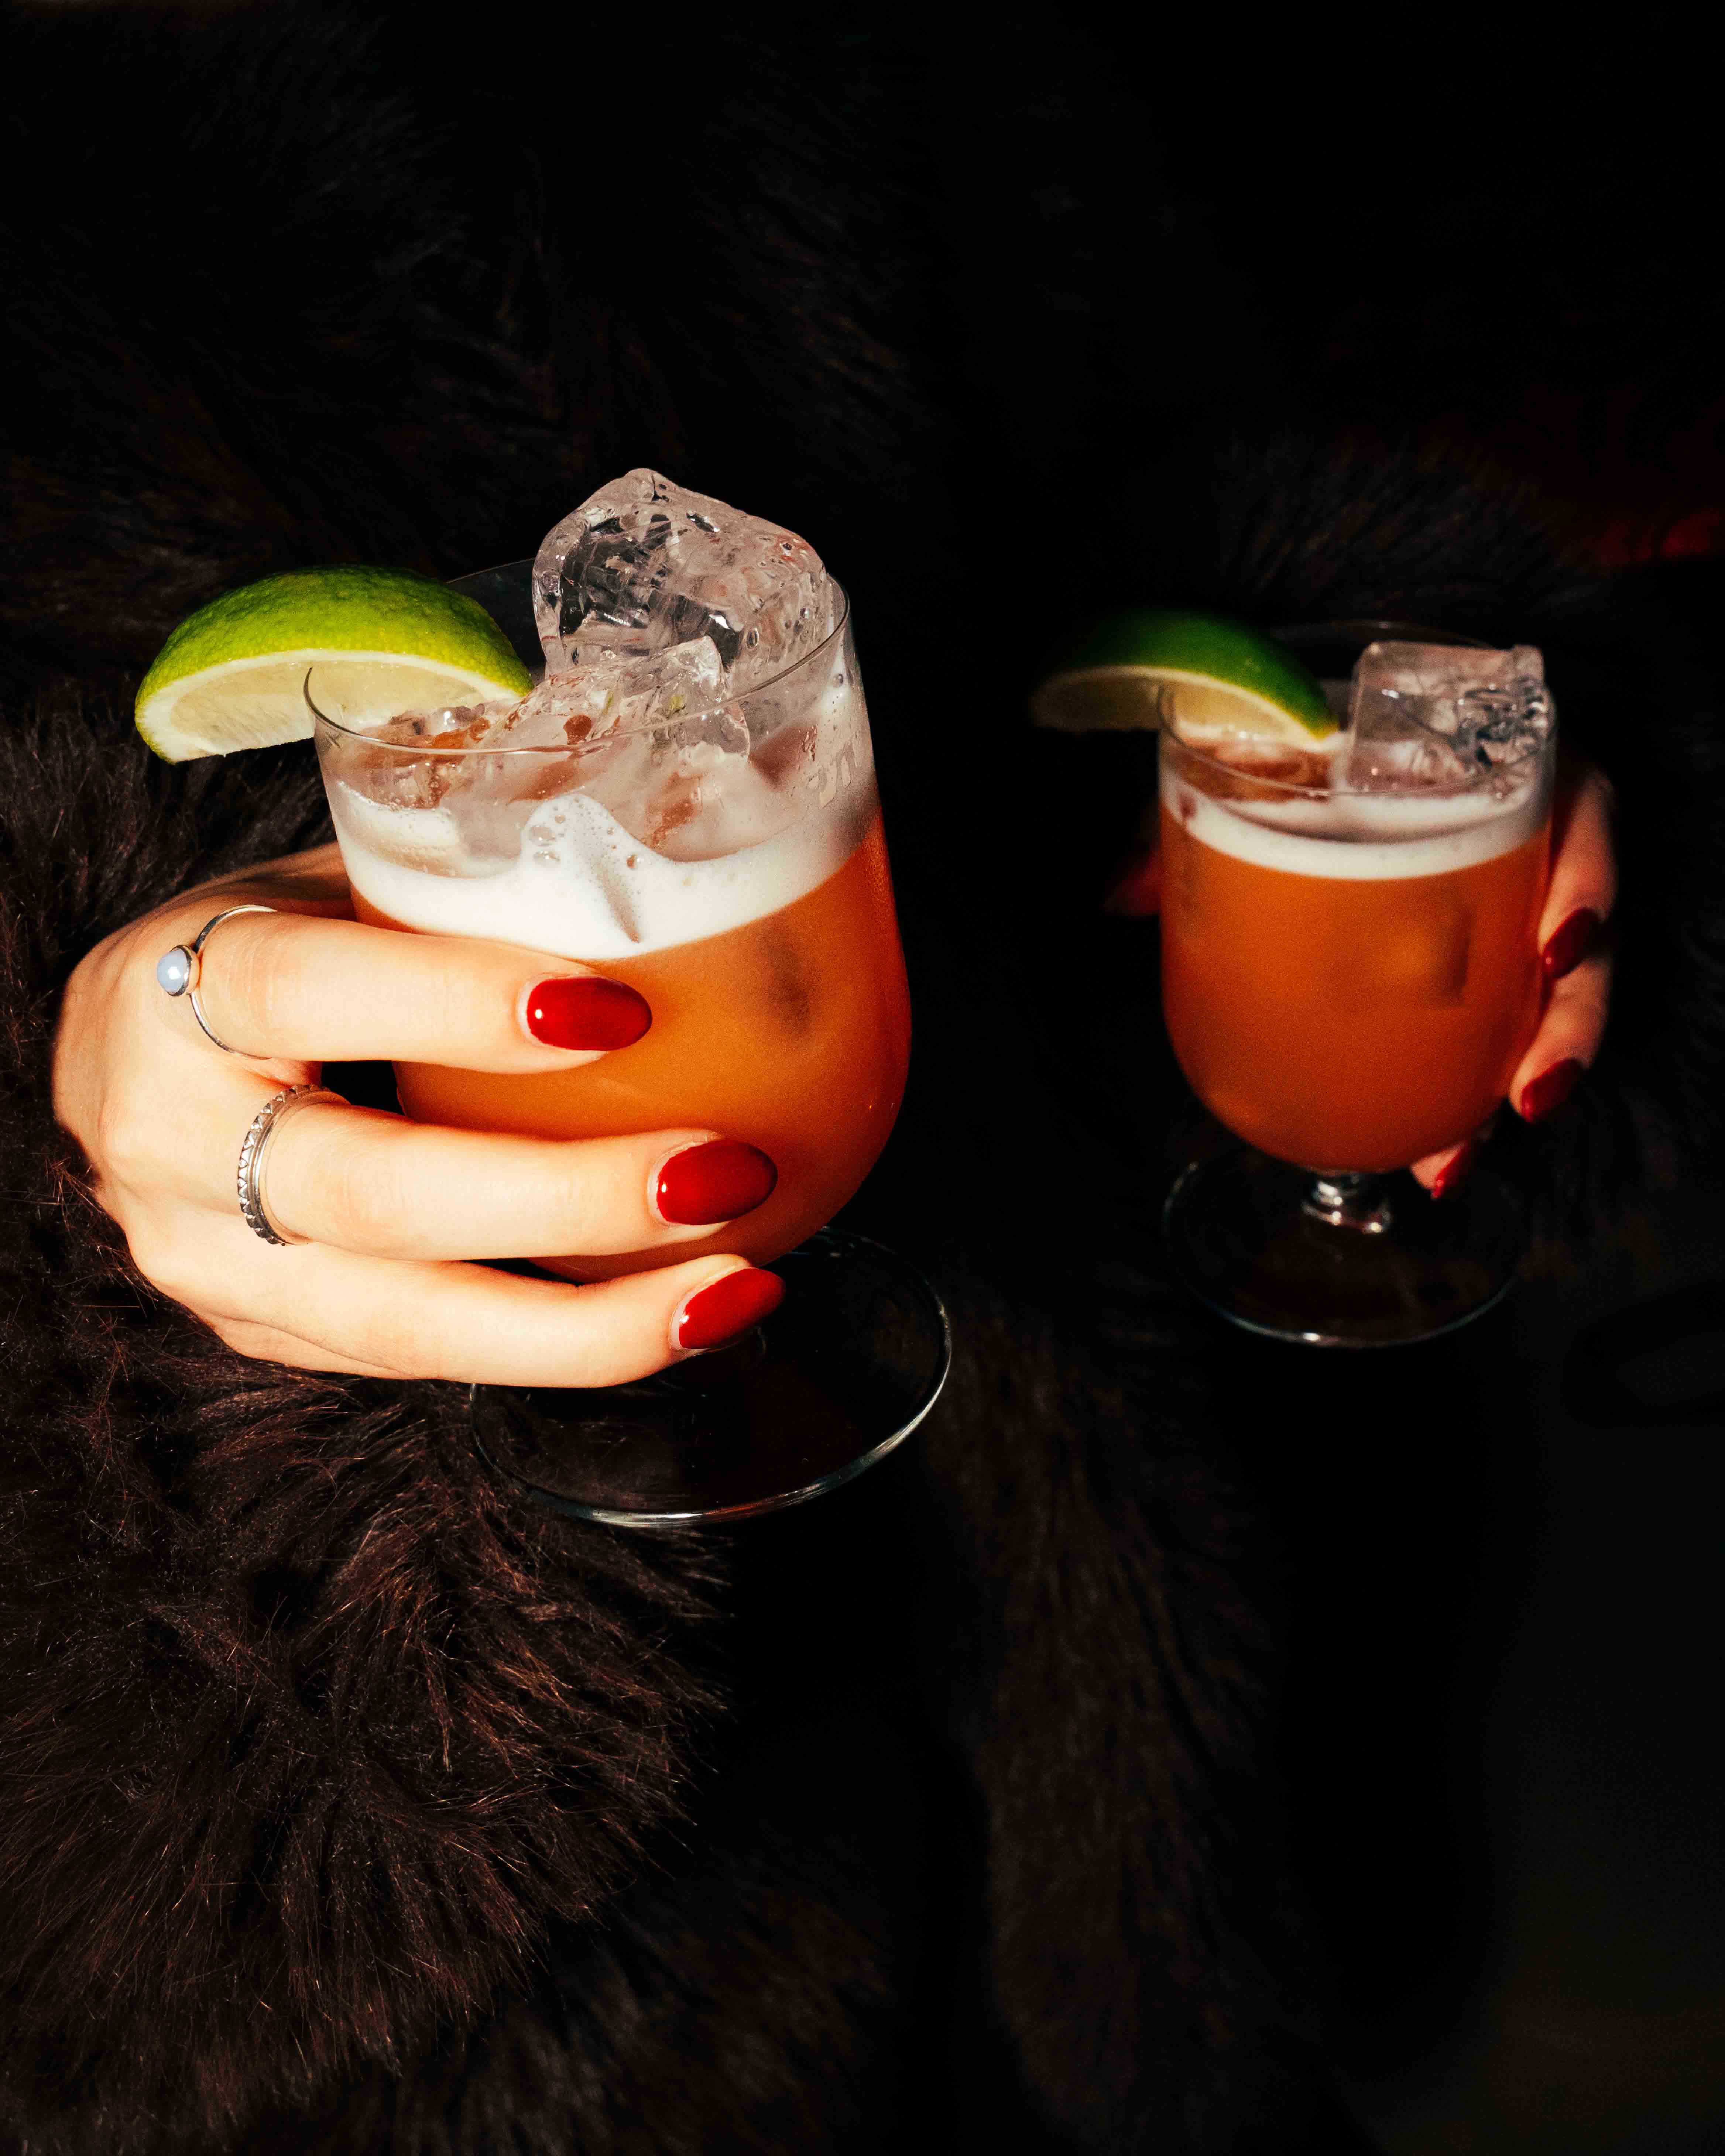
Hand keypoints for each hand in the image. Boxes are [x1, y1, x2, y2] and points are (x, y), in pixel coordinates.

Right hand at [53, 844, 781, 1382]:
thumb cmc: (264, 951)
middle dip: (568, 1199)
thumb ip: (455, 891)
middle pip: (373, 1195)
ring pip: (407, 1328)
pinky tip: (677, 1315)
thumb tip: (667, 881)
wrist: (129, 1064)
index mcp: (173, 989)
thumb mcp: (328, 889)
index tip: (618, 1009)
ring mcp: (208, 1262)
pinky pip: (423, 1364)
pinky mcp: (264, 1335)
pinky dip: (563, 1346)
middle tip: (724, 1172)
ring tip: (732, 1292)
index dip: (458, 1003)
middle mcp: (168, 1142)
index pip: (304, 991)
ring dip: (591, 1324)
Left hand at [1104, 757, 1617, 1192]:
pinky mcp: (1477, 964)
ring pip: (1550, 999)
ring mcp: (1506, 907)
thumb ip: (1193, 812)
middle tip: (1526, 1094)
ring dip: (1514, 1086)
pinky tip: (1431, 1155)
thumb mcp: (1238, 760)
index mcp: (1492, 762)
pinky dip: (1463, 1096)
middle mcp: (1519, 836)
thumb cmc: (1286, 741)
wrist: (1292, 729)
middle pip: (1578, 930)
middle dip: (1565, 1024)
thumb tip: (1121, 893)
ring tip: (1452, 1160)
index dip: (1587, 875)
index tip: (1558, 945)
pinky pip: (1497, 1030)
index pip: (1578, 805)